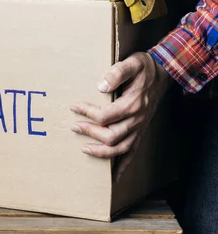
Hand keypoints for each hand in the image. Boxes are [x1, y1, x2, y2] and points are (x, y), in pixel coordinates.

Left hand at [70, 52, 171, 180]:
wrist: (164, 73)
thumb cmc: (144, 67)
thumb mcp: (132, 63)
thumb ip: (117, 73)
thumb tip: (100, 85)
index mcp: (133, 103)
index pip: (106, 115)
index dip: (87, 113)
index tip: (74, 106)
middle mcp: (137, 119)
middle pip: (111, 135)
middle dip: (90, 133)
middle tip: (73, 126)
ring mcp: (140, 127)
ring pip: (121, 148)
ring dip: (101, 151)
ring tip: (83, 148)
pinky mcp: (140, 131)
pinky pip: (132, 152)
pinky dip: (122, 166)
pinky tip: (112, 176)